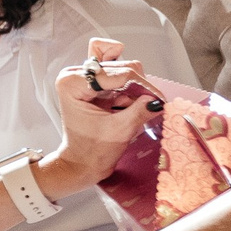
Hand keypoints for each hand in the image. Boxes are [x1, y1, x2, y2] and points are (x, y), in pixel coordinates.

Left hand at [40, 37, 155, 197]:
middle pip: (121, 67)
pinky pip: (117, 72)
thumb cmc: (90, 151)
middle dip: (138, 87)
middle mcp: (76, 74)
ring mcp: (85, 76)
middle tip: (148, 106)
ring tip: (131, 109)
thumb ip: (138, 112)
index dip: (142, 86)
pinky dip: (129, 84)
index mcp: (73, 83)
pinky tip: (129, 99)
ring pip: (123, 68)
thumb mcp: (118, 132)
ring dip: (134, 89)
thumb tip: (157, 100)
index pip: (118, 74)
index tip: (157, 99)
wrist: (81, 163)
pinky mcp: (94, 82)